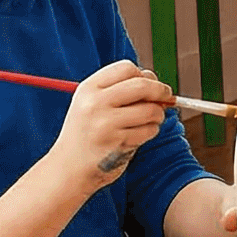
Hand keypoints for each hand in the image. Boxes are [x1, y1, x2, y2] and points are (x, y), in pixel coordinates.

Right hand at [51, 60, 170, 181]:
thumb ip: (121, 91)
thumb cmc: (88, 133)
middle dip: (161, 91)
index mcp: (89, 88)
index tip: (153, 84)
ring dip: (158, 115)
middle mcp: (95, 103)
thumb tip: (160, 87)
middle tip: (167, 98)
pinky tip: (138, 136)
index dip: (145, 75)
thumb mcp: (93, 105)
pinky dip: (150, 132)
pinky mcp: (117, 142)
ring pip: (150, 110)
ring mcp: (105, 123)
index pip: (127, 68)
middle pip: (142, 85)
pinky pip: (149, 130)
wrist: (68, 168)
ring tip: (149, 121)